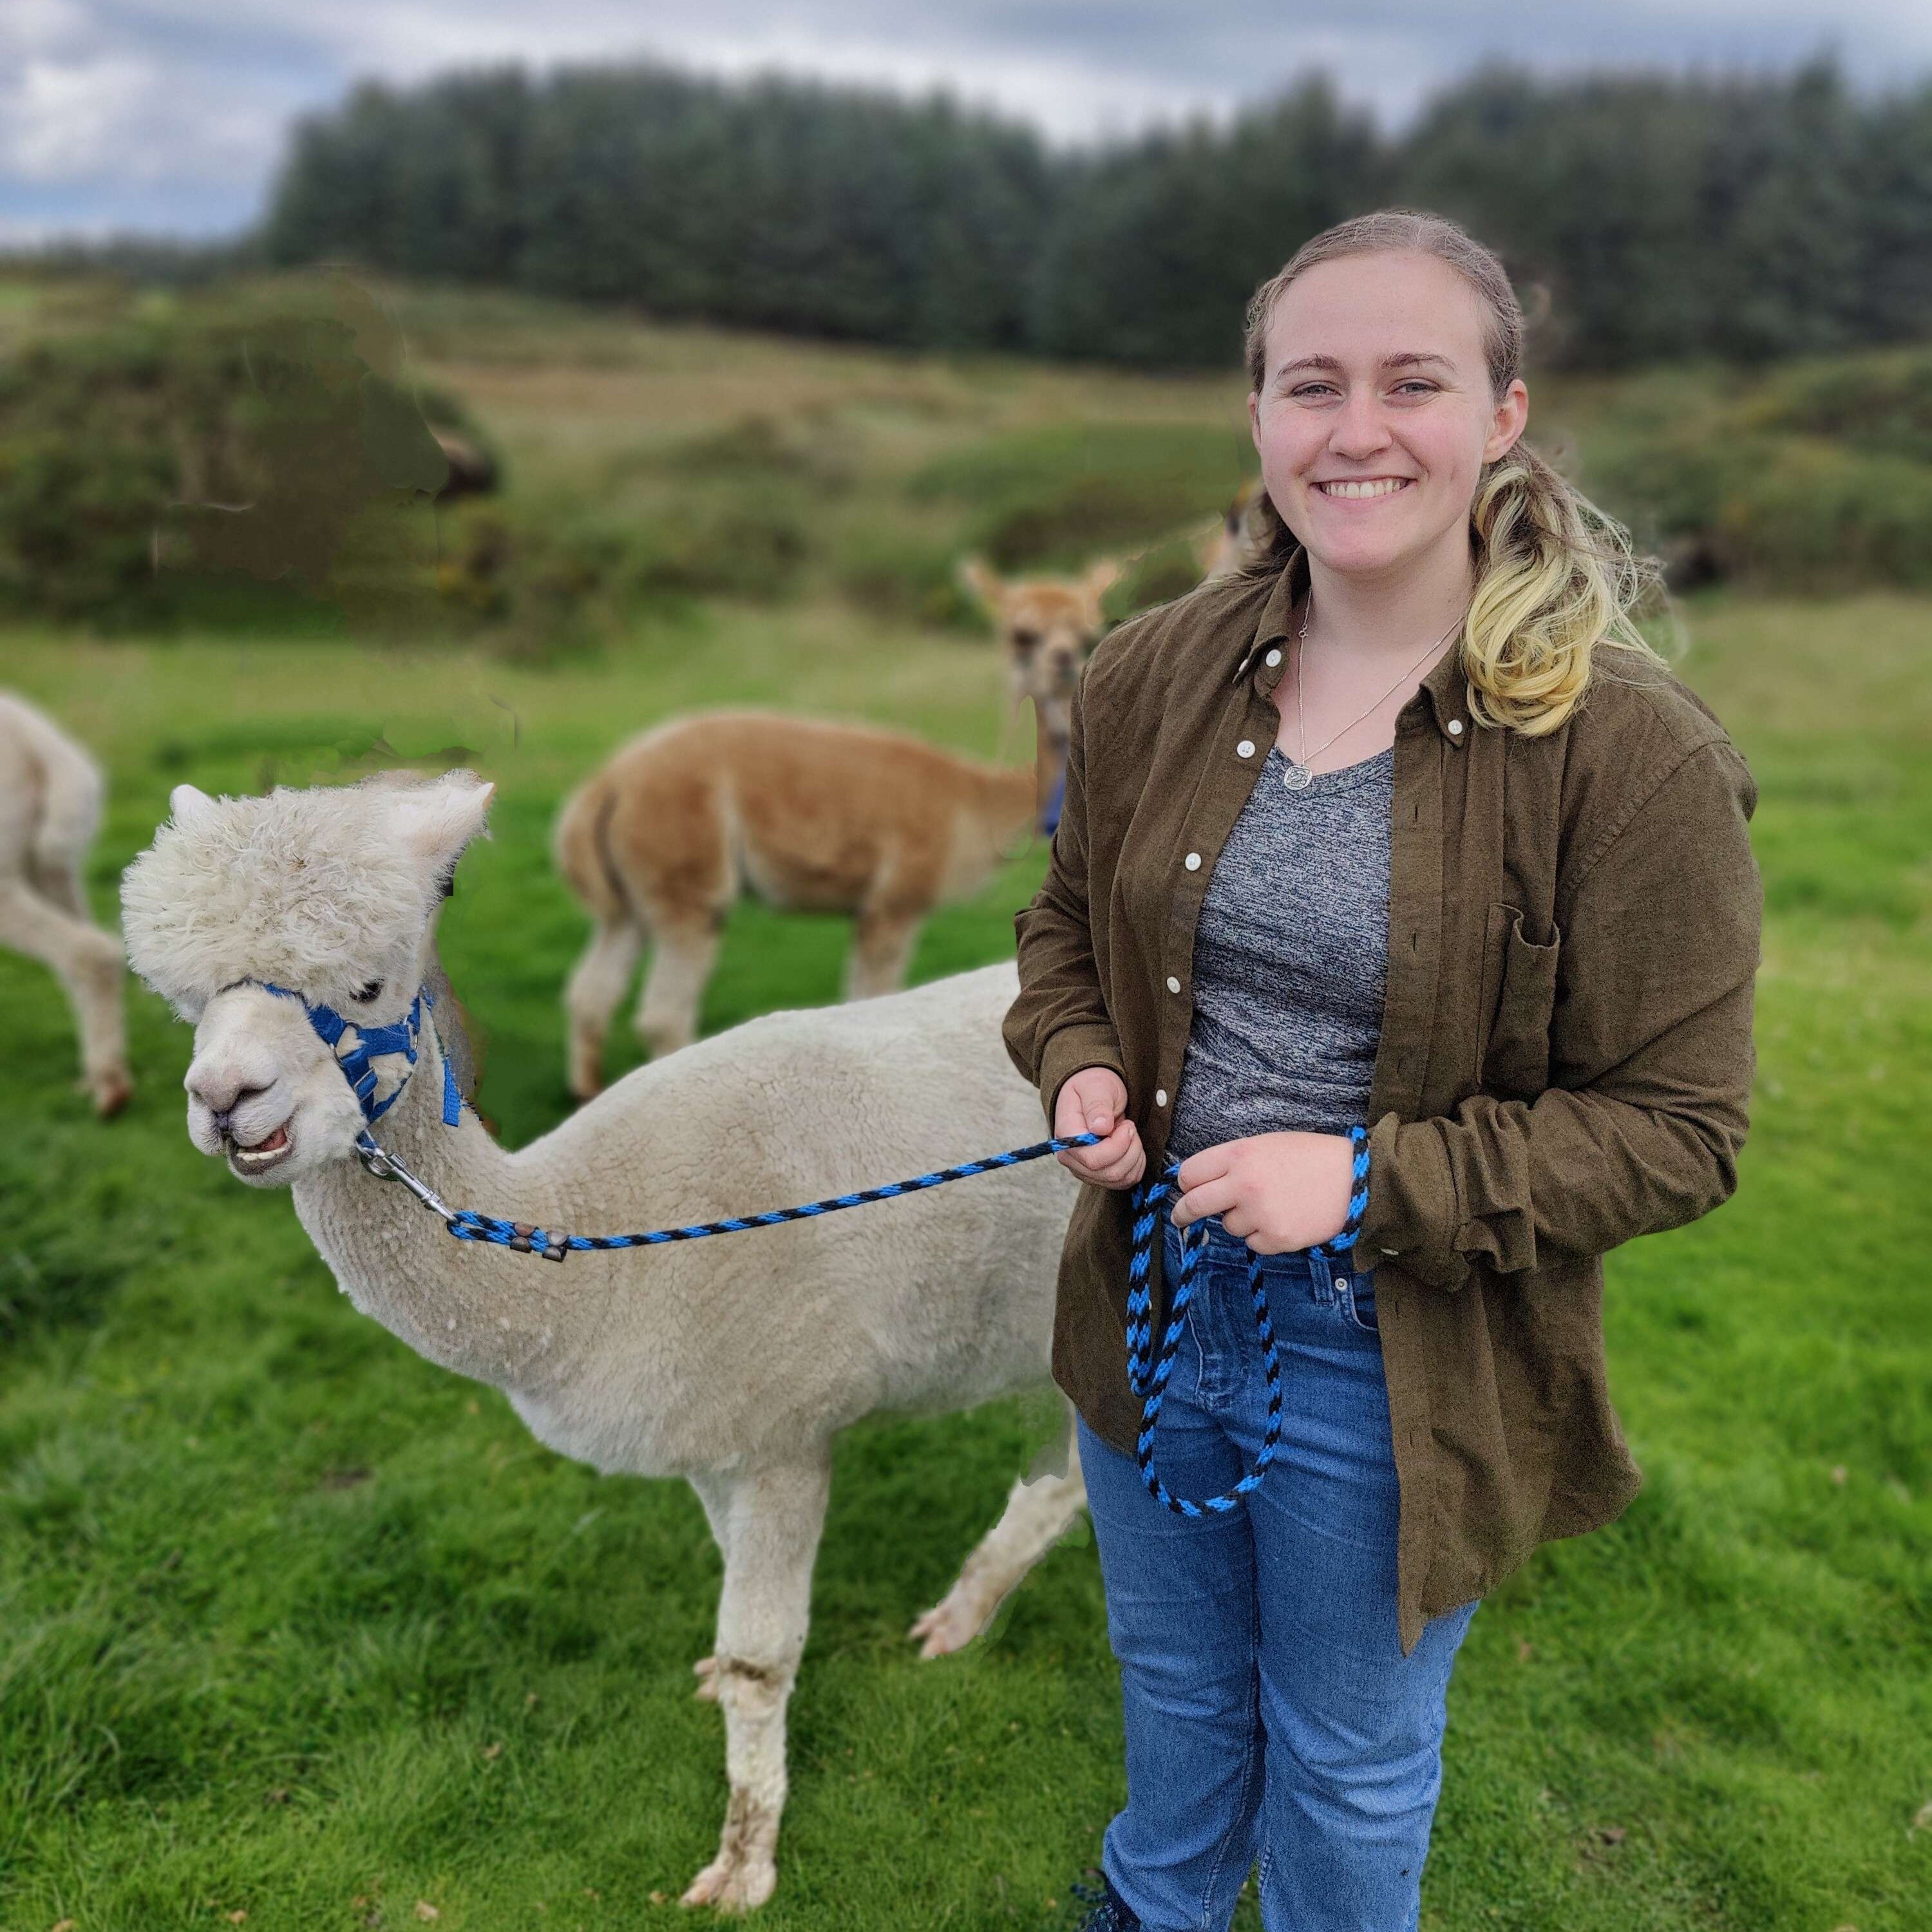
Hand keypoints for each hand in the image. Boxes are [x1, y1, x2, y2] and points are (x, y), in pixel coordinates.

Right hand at [1053, 1066, 1145, 1189]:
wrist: (1093, 1093)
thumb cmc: (1093, 1087)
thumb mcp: (1096, 1087)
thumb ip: (1097, 1105)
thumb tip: (1100, 1127)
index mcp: (1066, 1135)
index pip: (1092, 1159)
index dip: (1117, 1146)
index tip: (1126, 1125)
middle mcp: (1071, 1158)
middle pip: (1108, 1172)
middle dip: (1130, 1149)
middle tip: (1129, 1126)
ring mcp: (1084, 1169)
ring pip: (1119, 1179)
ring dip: (1135, 1156)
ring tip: (1129, 1134)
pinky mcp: (1098, 1175)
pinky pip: (1124, 1181)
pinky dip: (1136, 1165)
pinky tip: (1131, 1146)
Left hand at [1170, 1131, 1353, 1253]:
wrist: (1355, 1179)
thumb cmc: (1311, 1157)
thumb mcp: (1267, 1145)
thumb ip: (1234, 1162)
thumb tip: (1204, 1182)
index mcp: (1239, 1154)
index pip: (1190, 1174)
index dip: (1187, 1184)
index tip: (1186, 1191)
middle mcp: (1243, 1184)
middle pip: (1194, 1205)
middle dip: (1182, 1214)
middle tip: (1179, 1219)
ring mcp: (1259, 1214)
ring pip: (1228, 1226)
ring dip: (1241, 1221)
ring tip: (1272, 1205)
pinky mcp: (1276, 1239)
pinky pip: (1253, 1243)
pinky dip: (1263, 1236)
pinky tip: (1284, 1219)